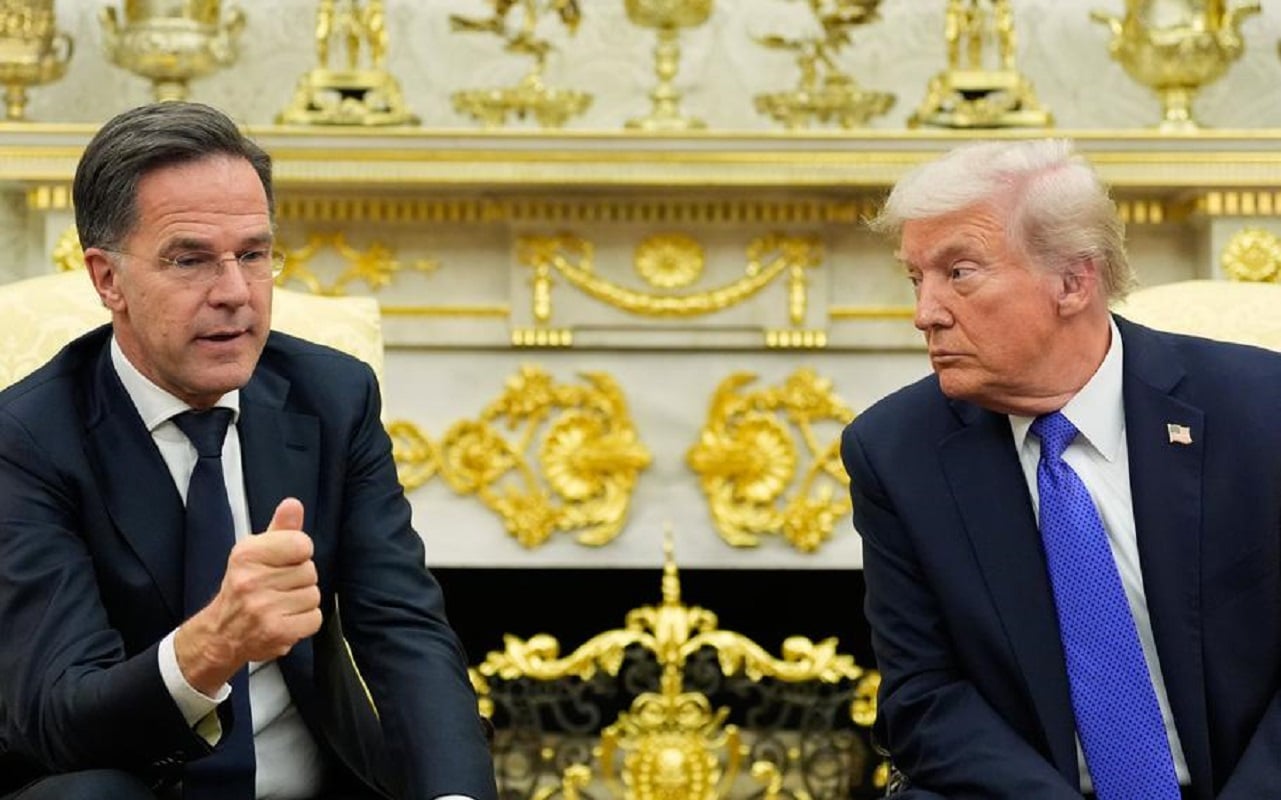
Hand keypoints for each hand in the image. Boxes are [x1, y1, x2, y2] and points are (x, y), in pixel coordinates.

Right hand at [175, 498, 322, 693]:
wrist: (220, 634)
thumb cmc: (242, 589)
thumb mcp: (255, 553)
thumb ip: (280, 529)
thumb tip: (293, 504)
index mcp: (247, 554)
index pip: (301, 544)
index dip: (299, 553)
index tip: (285, 561)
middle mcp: (252, 580)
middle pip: (310, 570)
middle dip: (300, 580)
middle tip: (278, 588)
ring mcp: (264, 608)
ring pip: (314, 595)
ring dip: (302, 602)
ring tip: (280, 604)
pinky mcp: (276, 631)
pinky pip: (314, 618)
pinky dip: (305, 622)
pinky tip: (285, 620)